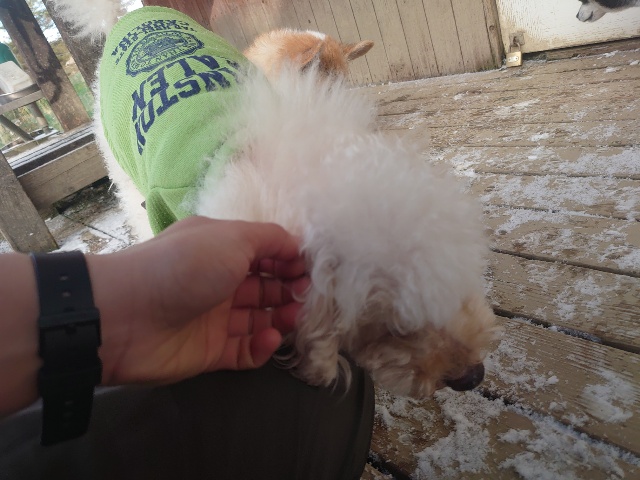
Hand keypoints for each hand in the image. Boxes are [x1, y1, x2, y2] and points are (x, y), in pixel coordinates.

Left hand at [88, 216, 307, 385]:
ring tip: (295, 317)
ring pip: (259, 319)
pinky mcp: (210, 351)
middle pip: (265, 287)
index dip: (289, 260)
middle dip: (290, 290)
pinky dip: (262, 346)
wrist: (125, 315)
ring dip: (282, 317)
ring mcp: (214, 318)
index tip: (310, 269)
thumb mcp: (232, 237)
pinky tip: (270, 337)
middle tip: (308, 296)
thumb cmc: (186, 266)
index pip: (265, 253)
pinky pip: (245, 350)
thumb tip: (298, 245)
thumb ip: (270, 239)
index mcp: (221, 249)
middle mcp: (219, 281)